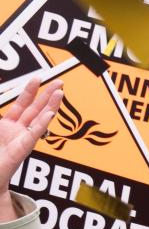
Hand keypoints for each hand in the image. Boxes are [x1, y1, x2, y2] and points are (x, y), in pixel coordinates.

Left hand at [0, 77, 62, 221]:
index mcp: (8, 126)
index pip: (22, 104)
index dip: (29, 91)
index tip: (38, 78)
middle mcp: (18, 131)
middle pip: (35, 109)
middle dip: (47, 94)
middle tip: (60, 82)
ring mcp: (22, 140)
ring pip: (39, 119)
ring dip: (50, 106)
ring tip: (60, 93)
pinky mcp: (21, 150)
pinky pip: (34, 134)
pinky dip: (42, 124)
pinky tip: (50, 113)